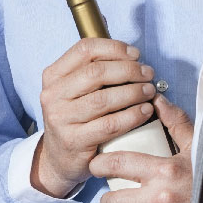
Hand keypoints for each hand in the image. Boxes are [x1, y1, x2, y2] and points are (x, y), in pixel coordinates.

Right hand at [32, 38, 157, 197]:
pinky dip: (132, 116)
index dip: (114, 48)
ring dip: (133, 92)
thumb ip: (92, 68)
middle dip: (128, 70)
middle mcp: (53, 95)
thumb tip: (123, 44)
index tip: (135, 54)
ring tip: (149, 91)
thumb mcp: (74, 89)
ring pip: (104, 99)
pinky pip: (110, 124)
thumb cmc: (75, 118)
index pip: (84, 49)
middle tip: (148, 74)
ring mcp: (61, 118)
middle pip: (95, 72)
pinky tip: (145, 111)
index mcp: (53, 76)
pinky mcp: (74, 140)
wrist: (59, 158)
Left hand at [91, 96, 193, 202]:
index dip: (99, 164)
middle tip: (113, 196)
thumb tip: (156, 99)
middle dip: (108, 199)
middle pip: (112, 200)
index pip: (116, 163)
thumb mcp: (198, 148)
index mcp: (166, 170)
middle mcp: (163, 198)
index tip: (97, 166)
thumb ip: (176, 122)